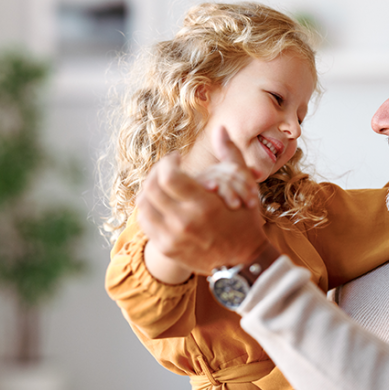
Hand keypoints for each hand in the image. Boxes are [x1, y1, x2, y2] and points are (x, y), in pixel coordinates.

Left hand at [137, 144, 267, 275]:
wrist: (242, 261)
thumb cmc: (245, 220)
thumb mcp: (244, 186)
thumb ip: (231, 154)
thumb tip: (221, 128)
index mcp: (203, 205)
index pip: (168, 176)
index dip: (167, 162)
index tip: (176, 158)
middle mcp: (184, 222)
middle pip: (151, 188)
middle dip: (156, 172)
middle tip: (166, 168)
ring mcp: (172, 237)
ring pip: (143, 205)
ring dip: (148, 189)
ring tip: (161, 184)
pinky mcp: (166, 247)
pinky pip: (145, 222)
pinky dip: (148, 208)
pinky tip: (160, 202)